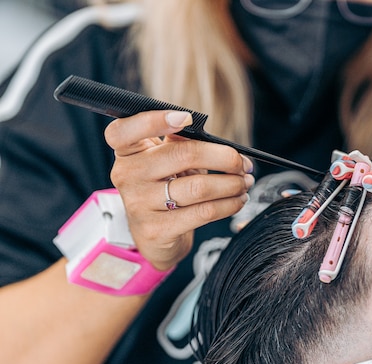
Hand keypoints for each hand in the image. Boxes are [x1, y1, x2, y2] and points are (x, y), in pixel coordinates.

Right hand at [104, 110, 253, 270]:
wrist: (154, 235)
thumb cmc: (165, 187)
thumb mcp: (166, 161)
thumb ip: (182, 143)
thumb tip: (223, 145)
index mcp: (128, 151)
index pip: (123, 130)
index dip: (153, 120)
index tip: (186, 118)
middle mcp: (127, 175)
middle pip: (182, 155)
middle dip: (224, 157)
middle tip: (242, 164)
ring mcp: (139, 204)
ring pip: (198, 187)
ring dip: (232, 184)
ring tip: (245, 183)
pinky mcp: (157, 230)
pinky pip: (203, 212)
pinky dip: (229, 204)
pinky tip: (238, 200)